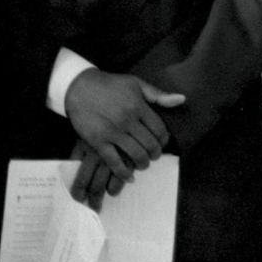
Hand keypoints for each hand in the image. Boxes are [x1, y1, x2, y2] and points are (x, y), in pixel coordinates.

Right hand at [64, 70, 184, 197]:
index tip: (162, 143)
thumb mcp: (136, 84)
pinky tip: (129, 176)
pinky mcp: (97, 141)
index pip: (159, 129)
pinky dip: (123, 172)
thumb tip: (182, 99)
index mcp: (138, 106)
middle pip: (150, 144)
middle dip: (155, 154)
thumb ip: (158, 94)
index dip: (164, 140)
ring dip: (143, 163)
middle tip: (153, 156)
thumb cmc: (110, 85)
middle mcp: (127, 120)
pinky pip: (114, 161)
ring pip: (135, 154)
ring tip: (142, 164)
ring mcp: (112, 131)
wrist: (79, 87)